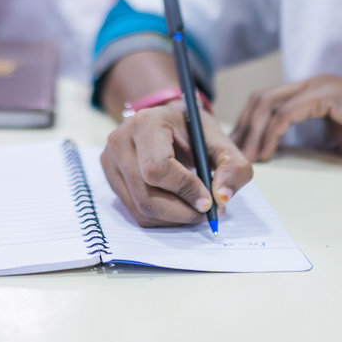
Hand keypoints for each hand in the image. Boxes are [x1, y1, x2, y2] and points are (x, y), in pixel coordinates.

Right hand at [100, 102, 253, 226]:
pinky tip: (178, 206)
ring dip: (173, 218)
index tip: (208, 201)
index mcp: (146, 123)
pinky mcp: (109, 176)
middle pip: (146, 195)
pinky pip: (134, 211)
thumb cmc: (192, 131)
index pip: (158, 168)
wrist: (167, 122)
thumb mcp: (220, 141)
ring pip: (140, 208)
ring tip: (194, 208)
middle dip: (181, 211)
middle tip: (205, 213)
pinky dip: (161, 217)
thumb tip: (221, 199)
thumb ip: (232, 167)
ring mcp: (110, 160)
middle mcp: (121, 140)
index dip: (185, 190)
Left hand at [231, 74, 341, 162]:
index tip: (240, 147)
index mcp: (314, 91)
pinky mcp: (324, 96)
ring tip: (245, 158)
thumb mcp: (340, 138)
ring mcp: (318, 86)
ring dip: (252, 132)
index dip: (251, 123)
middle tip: (232, 153)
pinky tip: (266, 153)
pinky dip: (271, 134)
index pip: (270, 101)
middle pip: (261, 98)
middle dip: (243, 126)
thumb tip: (298, 154)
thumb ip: (316, 139)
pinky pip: (286, 114)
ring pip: (268, 105)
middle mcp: (312, 83)